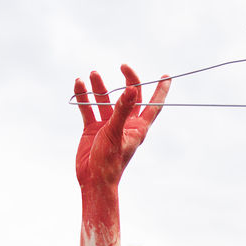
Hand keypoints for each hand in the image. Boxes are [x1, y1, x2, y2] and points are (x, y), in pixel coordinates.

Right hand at [74, 65, 169, 190]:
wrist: (93, 179)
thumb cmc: (109, 161)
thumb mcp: (115, 134)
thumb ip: (122, 110)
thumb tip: (132, 89)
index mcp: (138, 127)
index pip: (153, 105)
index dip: (161, 91)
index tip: (166, 76)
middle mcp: (125, 124)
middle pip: (130, 97)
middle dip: (129, 80)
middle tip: (123, 66)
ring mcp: (109, 125)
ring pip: (106, 100)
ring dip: (100, 87)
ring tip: (94, 74)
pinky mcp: (93, 128)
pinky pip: (88, 108)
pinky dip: (83, 96)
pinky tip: (79, 84)